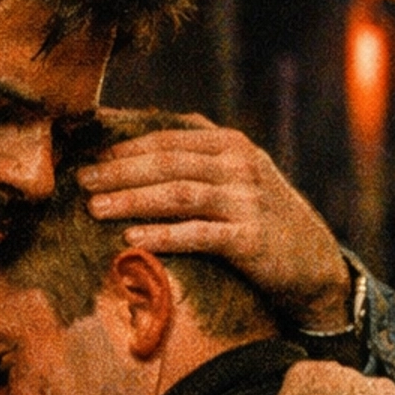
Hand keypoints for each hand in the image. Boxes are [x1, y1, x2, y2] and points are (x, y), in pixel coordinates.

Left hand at [77, 111, 352, 331]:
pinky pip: (197, 235)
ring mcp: (246, 201)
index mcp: (233, 145)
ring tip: (96, 209)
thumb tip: (146, 131)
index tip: (91, 157)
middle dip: (119, 172)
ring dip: (132, 200)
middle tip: (82, 182)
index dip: (126, 147)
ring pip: (178, 194)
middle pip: (168, 163)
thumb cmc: (263, 218)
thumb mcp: (241, 173)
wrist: (313, 262)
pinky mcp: (249, 239)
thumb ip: (202, 151)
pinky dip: (162, 236)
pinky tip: (131, 241)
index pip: (169, 139)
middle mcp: (240, 166)